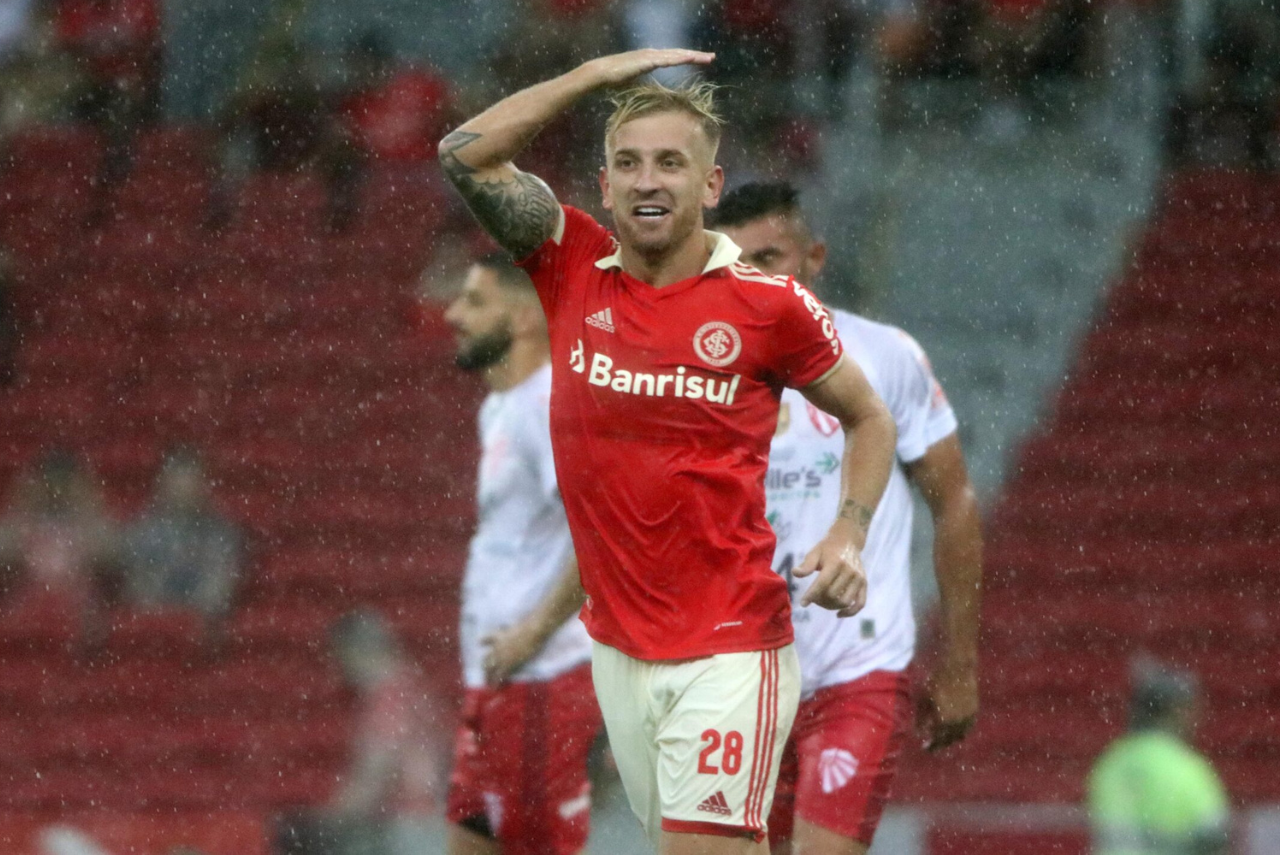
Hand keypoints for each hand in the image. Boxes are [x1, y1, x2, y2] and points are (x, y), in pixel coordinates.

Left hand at [481, 623, 542, 686]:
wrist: (532, 632)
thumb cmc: (528, 626)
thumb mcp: (516, 627)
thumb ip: (511, 631)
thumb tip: (513, 630)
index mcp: (498, 636)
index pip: (486, 639)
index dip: (483, 642)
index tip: (480, 643)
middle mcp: (497, 647)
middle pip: (486, 658)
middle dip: (485, 666)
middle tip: (485, 672)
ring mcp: (501, 656)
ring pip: (489, 669)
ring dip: (488, 676)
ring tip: (487, 682)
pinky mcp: (508, 664)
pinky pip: (499, 676)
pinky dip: (496, 683)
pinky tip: (494, 688)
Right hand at [583, 49, 714, 86]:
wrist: (601, 74)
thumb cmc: (613, 81)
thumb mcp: (633, 83)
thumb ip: (642, 85)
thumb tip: (646, 97)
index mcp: (650, 58)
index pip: (673, 57)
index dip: (687, 58)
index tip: (700, 60)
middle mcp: (652, 54)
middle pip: (679, 54)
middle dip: (696, 55)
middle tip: (711, 57)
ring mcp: (650, 55)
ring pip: (676, 55)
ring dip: (693, 56)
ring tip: (707, 58)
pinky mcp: (647, 60)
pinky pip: (668, 59)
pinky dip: (680, 58)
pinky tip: (691, 58)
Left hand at [793, 523, 866, 617]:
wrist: (848, 541)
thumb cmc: (827, 548)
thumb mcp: (815, 552)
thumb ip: (806, 565)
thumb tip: (795, 573)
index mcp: (836, 562)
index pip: (822, 584)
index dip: (811, 595)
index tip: (803, 603)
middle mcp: (850, 571)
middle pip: (833, 595)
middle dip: (819, 600)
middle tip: (813, 597)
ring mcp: (859, 578)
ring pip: (844, 602)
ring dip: (831, 606)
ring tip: (823, 601)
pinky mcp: (864, 584)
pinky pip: (860, 603)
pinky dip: (850, 612)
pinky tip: (838, 614)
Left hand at [916, 661, 978, 751]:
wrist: (954, 656)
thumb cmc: (932, 674)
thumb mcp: (920, 695)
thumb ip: (921, 716)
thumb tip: (920, 733)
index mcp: (946, 719)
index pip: (939, 739)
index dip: (931, 744)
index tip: (925, 746)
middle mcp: (960, 720)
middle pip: (951, 738)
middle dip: (941, 742)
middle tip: (932, 745)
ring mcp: (970, 712)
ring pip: (962, 732)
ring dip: (953, 736)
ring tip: (943, 737)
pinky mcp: (975, 704)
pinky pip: (969, 723)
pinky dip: (962, 728)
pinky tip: (955, 726)